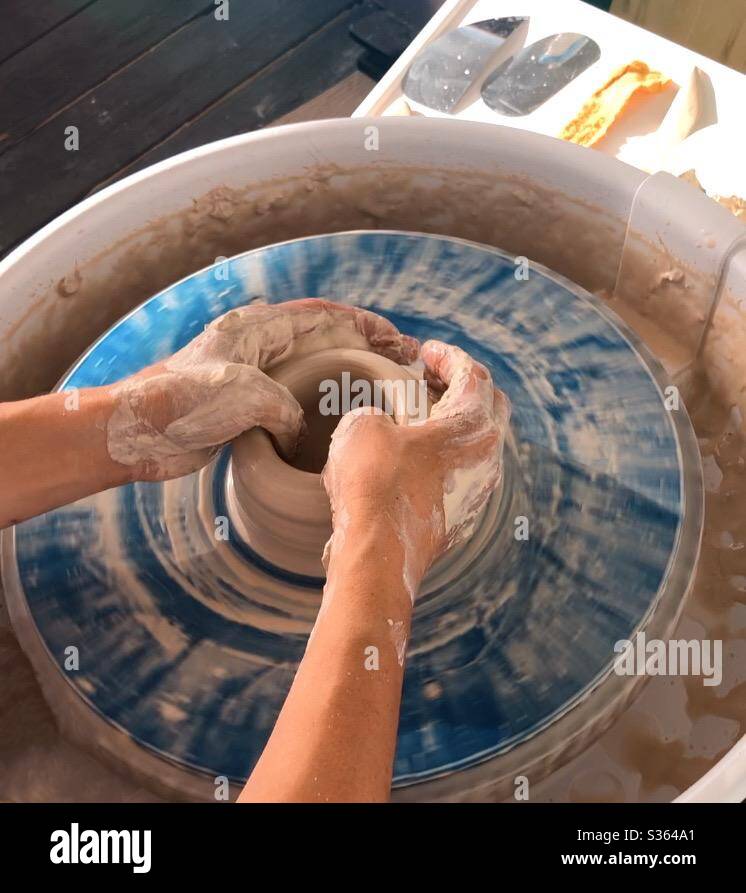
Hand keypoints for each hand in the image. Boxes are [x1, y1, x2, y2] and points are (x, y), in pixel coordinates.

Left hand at [105, 299, 418, 479]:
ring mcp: (250, 378)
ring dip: (341, 379)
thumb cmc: (180, 401)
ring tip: (376, 394)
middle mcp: (256, 348)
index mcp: (256, 330)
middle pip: (322, 340)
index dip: (362, 323)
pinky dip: (315, 410)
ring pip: (308, 373)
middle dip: (361, 348)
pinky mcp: (242, 409)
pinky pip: (289, 404)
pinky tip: (333, 426)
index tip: (394, 337)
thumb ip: (286, 408)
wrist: (134, 433)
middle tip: (398, 364)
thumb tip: (298, 433)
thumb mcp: (246, 395)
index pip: (322, 316)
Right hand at [322, 340, 509, 596]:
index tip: (426, 352)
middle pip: (490, 407)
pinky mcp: (464, 518)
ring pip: (480, 445)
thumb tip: (382, 425)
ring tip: (421, 417)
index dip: (448, 357)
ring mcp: (480, 491)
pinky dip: (446, 458)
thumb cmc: (374, 484)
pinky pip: (464, 476)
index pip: (473, 375)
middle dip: (463, 386)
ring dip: (454, 425)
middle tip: (432, 379)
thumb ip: (377, 412)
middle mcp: (488, 457)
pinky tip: (417, 459)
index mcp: (473, 425)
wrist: (379, 552)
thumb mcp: (362, 426)